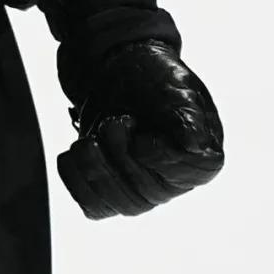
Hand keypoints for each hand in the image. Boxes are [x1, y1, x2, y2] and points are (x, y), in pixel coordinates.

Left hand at [56, 38, 223, 219]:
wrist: (123, 68)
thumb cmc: (157, 79)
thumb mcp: (178, 87)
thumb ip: (187, 116)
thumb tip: (194, 144)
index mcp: (201, 159)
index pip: (188, 174)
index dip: (158, 154)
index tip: (139, 129)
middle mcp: (172, 183)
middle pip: (144, 192)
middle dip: (119, 150)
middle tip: (116, 120)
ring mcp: (140, 192)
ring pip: (116, 202)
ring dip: (93, 165)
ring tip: (92, 136)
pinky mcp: (110, 193)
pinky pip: (92, 205)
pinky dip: (75, 180)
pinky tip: (72, 154)